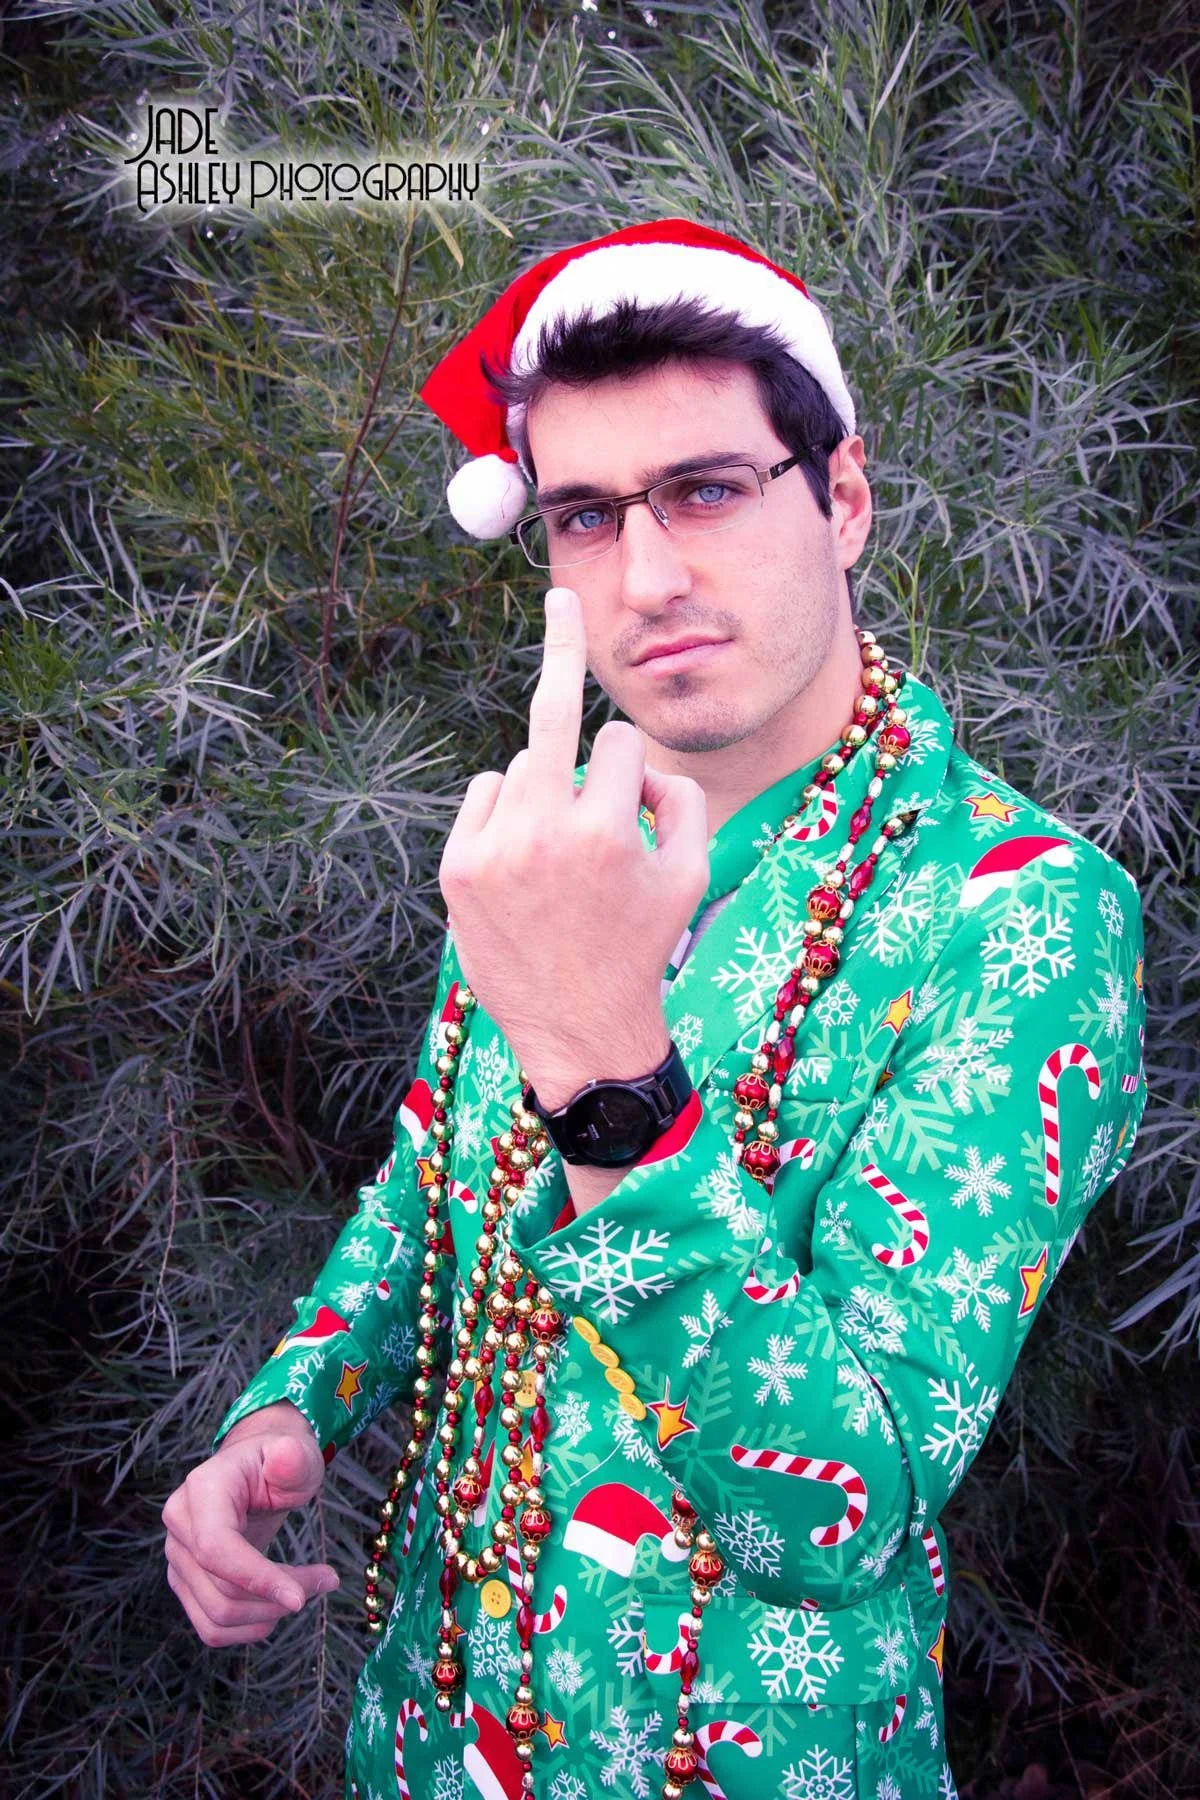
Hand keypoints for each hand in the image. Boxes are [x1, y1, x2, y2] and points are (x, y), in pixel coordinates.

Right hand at [161, 1401, 338, 1646]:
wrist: (257, 1471)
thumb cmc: (279, 1461)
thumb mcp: (296, 1454)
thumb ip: (293, 1457)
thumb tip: (285, 1455)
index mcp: (202, 1489)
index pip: (216, 1548)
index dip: (256, 1578)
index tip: (299, 1598)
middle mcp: (180, 1524)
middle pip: (220, 1590)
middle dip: (277, 1597)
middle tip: (325, 1580)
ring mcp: (178, 1557)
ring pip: (217, 1615)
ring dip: (267, 1615)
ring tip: (306, 1590)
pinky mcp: (185, 1582)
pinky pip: (212, 1627)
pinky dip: (249, 1628)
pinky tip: (278, 1606)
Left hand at [438, 587, 709, 1092]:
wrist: (578, 1028)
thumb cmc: (642, 948)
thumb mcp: (690, 876)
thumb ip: (680, 802)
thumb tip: (642, 762)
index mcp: (607, 831)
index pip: (621, 745)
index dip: (634, 774)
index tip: (633, 803)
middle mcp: (545, 831)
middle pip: (553, 713)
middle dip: (563, 647)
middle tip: (558, 597)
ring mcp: (493, 848)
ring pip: (522, 766)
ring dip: (546, 789)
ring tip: (558, 861)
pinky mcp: (457, 867)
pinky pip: (485, 797)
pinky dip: (507, 812)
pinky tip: (524, 865)